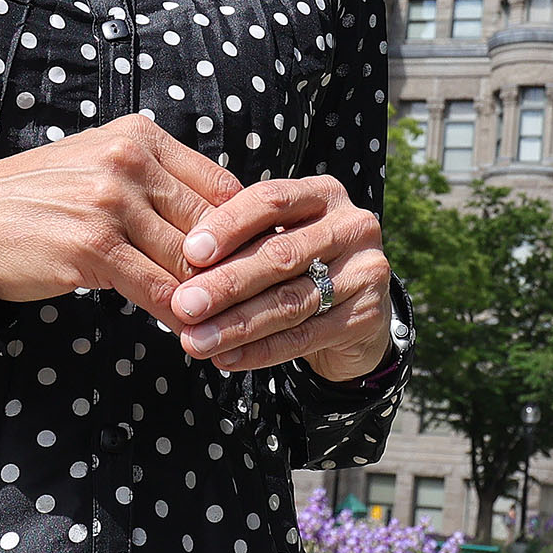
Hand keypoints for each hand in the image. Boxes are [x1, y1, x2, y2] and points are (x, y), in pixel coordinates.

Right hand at [0, 119, 242, 317]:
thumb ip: (159, 185)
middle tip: (260, 305)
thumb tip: (225, 223)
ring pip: (189, 260)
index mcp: (141, 136)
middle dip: (237, 270)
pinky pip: (156, 288)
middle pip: (213, 224)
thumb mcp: (102, 168)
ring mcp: (110, 200)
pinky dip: (179, 314)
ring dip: (213, 299)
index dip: (247, 232)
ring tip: (232, 326)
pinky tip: (191, 332)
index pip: (222, 187)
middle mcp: (130, 159)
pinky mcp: (92, 244)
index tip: (263, 266)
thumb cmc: (42, 202)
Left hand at [167, 175, 393, 380]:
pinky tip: (227, 358)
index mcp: (323, 194)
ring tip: (196, 340)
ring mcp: (366, 270)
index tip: (189, 252)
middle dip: (226, 283)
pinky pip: (305, 336)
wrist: (358, 314)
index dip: (228, 225)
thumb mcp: (278, 239)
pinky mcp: (368, 315)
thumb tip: (183, 264)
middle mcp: (352, 226)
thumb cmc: (301, 268)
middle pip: (280, 255)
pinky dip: (261, 350)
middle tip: (184, 305)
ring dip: (236, 324)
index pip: (271, 200)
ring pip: (290, 300)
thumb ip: (244, 241)